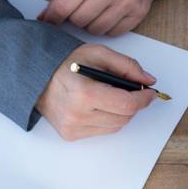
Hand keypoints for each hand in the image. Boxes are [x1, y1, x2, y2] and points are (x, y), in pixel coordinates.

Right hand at [35, 43, 159, 140]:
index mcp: (84, 93)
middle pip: (124, 117)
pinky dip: (108, 119)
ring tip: (112, 95)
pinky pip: (102, 131)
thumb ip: (127, 66)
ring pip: (116, 126)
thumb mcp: (99, 53)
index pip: (126, 104)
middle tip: (133, 90)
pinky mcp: (70, 135)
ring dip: (122, 112)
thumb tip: (149, 80)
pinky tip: (99, 105)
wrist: (37, 76)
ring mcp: (72, 127)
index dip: (144, 99)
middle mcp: (77, 115)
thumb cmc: (66, 63)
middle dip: (134, 104)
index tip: (150, 92)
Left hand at [39, 0, 154, 35]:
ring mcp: (126, 1)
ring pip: (96, 30)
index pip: (62, 8)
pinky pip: (113, 32)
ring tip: (97, 8)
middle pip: (79, 21)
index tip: (51, 20)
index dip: (53, 17)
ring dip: (92, 23)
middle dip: (76, 17)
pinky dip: (108, 26)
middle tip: (81, 6)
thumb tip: (45, 19)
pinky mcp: (138, 12)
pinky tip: (110, 12)